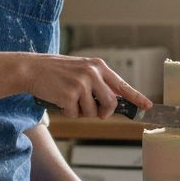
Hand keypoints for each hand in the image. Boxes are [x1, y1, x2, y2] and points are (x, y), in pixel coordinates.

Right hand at [21, 54, 151, 118]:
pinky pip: (76, 114)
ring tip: (68, 99)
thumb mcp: (81, 70)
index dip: (137, 97)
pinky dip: (68, 112)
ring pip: (92, 112)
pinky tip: (59, 100)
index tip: (148, 106)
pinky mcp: (70, 94)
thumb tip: (114, 102)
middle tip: (93, 111)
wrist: (31, 69)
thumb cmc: (56, 72)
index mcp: (98, 66)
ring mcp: (81, 83)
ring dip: (81, 112)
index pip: (122, 84)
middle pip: (111, 103)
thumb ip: (97, 83)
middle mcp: (92, 73)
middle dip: (103, 112)